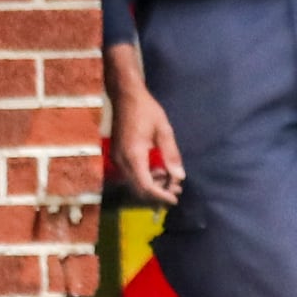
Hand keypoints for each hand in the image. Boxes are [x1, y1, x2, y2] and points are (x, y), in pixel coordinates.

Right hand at [108, 73, 183, 204]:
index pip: (145, 185)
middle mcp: (122, 160)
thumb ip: (171, 155)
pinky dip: (145, 177)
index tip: (174, 199)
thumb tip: (179, 177)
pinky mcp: (118, 156)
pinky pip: (131, 175)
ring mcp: (117, 159)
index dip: (160, 196)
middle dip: (158, 193)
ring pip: (134, 183)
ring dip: (152, 186)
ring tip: (171, 180)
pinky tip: (159, 171)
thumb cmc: (146, 110)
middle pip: (139, 189)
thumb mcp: (164, 130)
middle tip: (176, 190)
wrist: (125, 96)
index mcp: (133, 155)